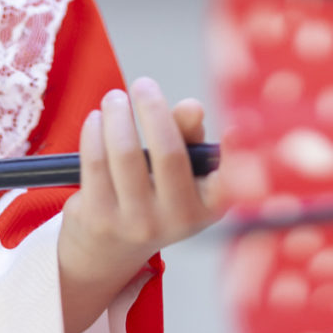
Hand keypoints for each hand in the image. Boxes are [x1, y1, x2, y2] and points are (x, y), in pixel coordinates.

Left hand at [56, 79, 223, 332]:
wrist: (108, 249)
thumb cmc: (153, 195)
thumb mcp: (180, 171)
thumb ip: (187, 135)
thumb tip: (192, 107)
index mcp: (207, 207)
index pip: (226, 183)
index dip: (235, 155)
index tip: (238, 126)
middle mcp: (176, 220)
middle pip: (168, 154)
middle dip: (153, 109)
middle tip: (143, 84)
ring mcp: (136, 223)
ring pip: (125, 153)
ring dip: (118, 114)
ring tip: (115, 98)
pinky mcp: (100, 219)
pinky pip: (95, 163)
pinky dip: (95, 131)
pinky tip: (97, 119)